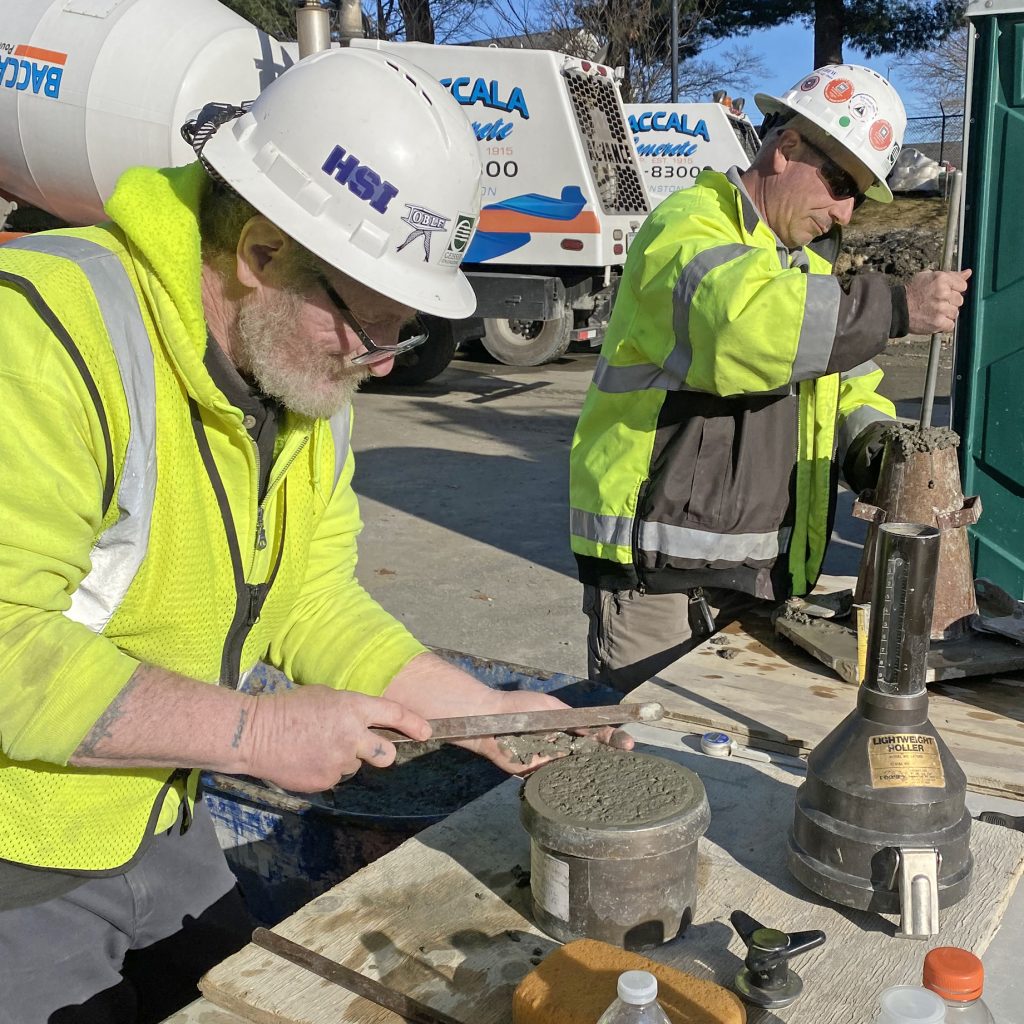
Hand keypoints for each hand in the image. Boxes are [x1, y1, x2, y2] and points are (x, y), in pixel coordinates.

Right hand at [243, 685, 431, 791]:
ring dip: (345, 759)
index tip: (426, 732)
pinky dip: (326, 770)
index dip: (414, 724)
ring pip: (355, 765)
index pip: (394, 714)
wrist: (254, 734)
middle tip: (371, 749)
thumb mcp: (325, 696)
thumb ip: (351, 710)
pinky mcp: (325, 781)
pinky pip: (335, 777)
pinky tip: (307, 759)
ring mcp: (339, 762)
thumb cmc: (288, 708)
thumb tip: (365, 723)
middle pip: (386, 753)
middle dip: (383, 753)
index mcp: (353, 708)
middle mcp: (352, 736)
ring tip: (318, 747)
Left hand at [455, 690, 635, 774]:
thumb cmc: (521, 708)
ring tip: (612, 784)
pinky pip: (552, 783)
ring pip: (573, 772)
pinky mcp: (534, 775)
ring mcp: (549, 762)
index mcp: (567, 728)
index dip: (612, 741)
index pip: (595, 736)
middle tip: (628, 769)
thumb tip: (597, 727)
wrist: (490, 719)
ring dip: (590, 778)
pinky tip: (582, 794)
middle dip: (608, 762)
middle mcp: (561, 747)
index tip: (629, 744)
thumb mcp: (552, 708)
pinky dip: (565, 788)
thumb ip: (573, 719)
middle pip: (588, 757)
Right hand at [905, 268, 970, 334]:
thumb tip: (968, 272)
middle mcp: (943, 293)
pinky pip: (950, 325)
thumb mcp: (930, 277)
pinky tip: (934, 320)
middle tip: (936, 303)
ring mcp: (941, 308)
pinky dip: (943, 325)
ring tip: (934, 312)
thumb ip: (951, 275)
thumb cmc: (913, 292)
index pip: (962, 285)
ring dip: (946, 314)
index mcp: (941, 279)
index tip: (944, 293)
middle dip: (950, 302)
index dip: (954, 290)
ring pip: (955, 313)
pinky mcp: (938, 322)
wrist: (897, 309)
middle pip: (959, 300)